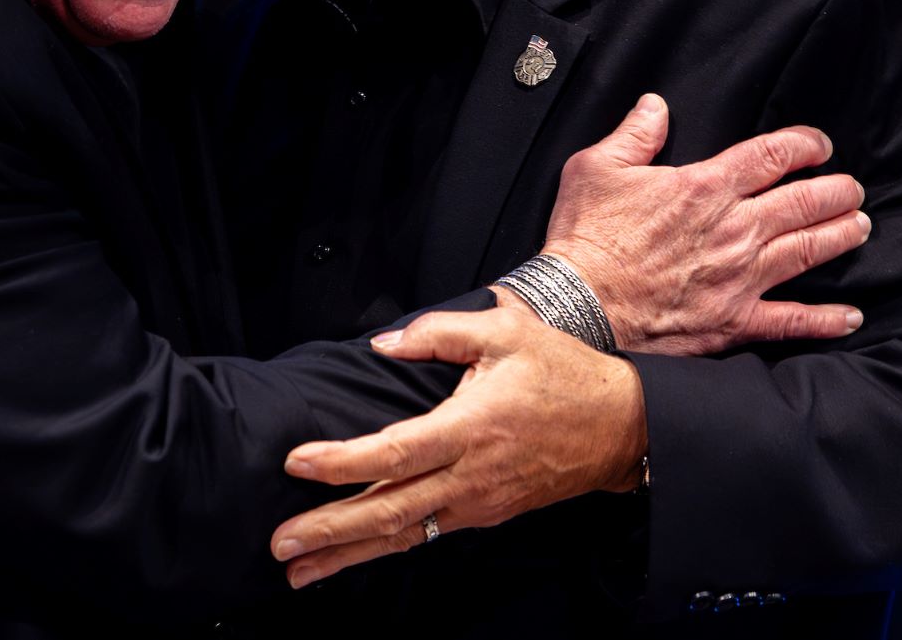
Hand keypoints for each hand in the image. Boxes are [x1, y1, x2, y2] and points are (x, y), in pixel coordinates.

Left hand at [270, 302, 644, 587]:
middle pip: (389, 511)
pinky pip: (426, 535)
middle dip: (330, 532)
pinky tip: (353, 556)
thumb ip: (440, 332)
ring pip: (404, 534)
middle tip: (281, 545)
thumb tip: (385, 343)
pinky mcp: (484, 514)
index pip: (395, 453)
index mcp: (471, 428)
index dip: (343, 461)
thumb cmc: (563, 374)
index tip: (297, 463)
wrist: (620, 427)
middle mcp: (470, 476)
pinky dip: (384, 548)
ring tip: (298, 570)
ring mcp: (477, 503)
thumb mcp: (506, 331)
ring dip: (349, 555)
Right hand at [542, 94, 868, 354]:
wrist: (578, 308)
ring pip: (808, 250)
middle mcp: (733, 230)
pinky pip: (791, 321)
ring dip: (840, 235)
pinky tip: (849, 316)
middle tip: (851, 188)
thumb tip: (655, 107)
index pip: (771, 156)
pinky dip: (825, 319)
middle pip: (804, 202)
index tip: (820, 146)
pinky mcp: (734, 322)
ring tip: (860, 226)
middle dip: (835, 191)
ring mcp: (740, 278)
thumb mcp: (595, 169)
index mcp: (704, 187)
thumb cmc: (584, 239)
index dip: (803, 146)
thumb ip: (633, 135)